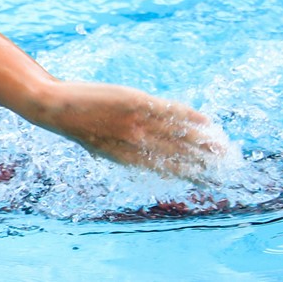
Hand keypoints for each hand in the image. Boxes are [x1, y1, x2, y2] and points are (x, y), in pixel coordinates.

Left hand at [31, 80, 226, 182]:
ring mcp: (137, 122)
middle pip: (179, 156)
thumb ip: (127, 153)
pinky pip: (167, 110)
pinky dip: (188, 116)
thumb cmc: (78, 127)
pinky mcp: (135, 102)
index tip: (210, 180)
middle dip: (205, 162)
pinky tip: (204, 121)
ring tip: (224, 147)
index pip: (167, 171)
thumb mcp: (102, 147)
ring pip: (179, 134)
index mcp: (129, 159)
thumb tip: (147, 160)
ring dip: (204, 141)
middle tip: (227, 166)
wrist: (55, 108)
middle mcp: (136, 144)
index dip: (191, 175)